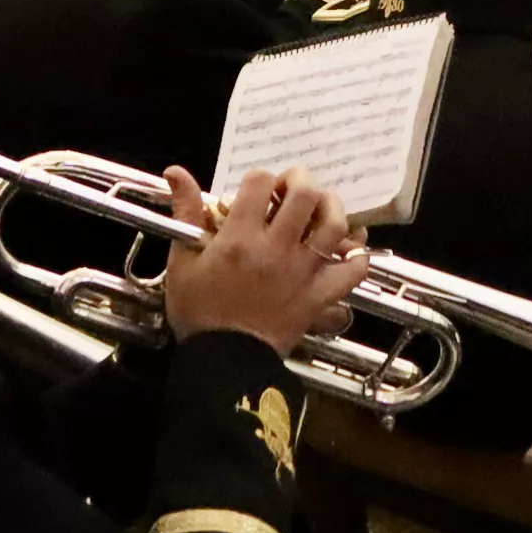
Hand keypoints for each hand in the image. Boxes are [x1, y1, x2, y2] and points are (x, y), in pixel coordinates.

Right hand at [158, 166, 373, 350]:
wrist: (223, 361)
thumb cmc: (199, 312)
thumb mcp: (182, 261)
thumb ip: (185, 213)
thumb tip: (174, 171)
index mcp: (239, 238)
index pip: (260, 183)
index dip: (260, 178)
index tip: (255, 190)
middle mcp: (275, 249)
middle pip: (304, 194)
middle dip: (300, 180)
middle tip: (292, 188)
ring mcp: (302, 272)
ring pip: (334, 225)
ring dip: (331, 208)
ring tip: (321, 208)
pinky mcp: (320, 295)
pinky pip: (352, 270)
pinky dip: (357, 255)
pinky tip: (347, 248)